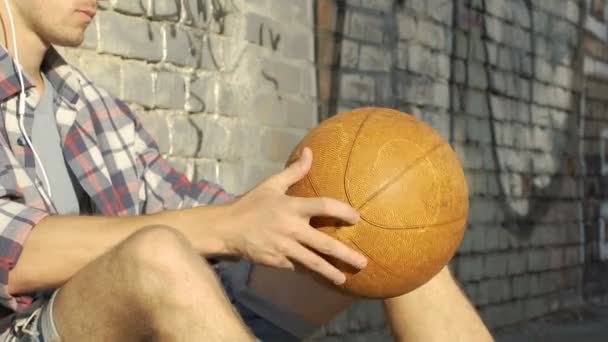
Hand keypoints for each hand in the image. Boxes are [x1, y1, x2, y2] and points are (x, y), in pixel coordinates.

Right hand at [221, 147, 366, 284]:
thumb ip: (294, 171)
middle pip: (324, 243)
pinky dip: (311, 273)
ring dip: (331, 271)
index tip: (357, 218)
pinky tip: (323, 278)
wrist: (226, 229)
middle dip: (345, 254)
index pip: (324, 207)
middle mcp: (291, 229)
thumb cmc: (251, 204)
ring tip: (345, 278)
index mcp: (292, 207)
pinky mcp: (277, 261)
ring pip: (313, 262)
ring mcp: (284, 248)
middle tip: (363, 261)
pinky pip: (298, 268)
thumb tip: (310, 151)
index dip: (343, 211)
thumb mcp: (271, 184)